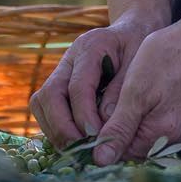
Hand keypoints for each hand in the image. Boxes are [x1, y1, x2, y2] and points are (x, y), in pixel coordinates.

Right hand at [29, 9, 167, 148]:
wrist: (132, 31)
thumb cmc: (139, 48)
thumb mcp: (139, 64)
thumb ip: (122, 92)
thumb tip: (105, 124)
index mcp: (90, 47)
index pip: (77, 86)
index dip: (83, 115)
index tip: (95, 137)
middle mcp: (68, 59)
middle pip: (49, 95)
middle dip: (62, 126)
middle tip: (81, 148)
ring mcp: (59, 72)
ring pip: (41, 103)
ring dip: (55, 130)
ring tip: (77, 150)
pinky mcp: (58, 85)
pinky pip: (45, 109)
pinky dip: (55, 128)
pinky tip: (74, 142)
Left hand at [91, 20, 180, 165]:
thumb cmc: (166, 60)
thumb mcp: (135, 93)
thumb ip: (119, 128)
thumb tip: (101, 161)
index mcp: (159, 135)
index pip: (118, 156)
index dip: (96, 145)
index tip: (77, 129)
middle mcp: (168, 138)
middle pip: (127, 149)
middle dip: (105, 135)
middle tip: (85, 114)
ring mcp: (171, 129)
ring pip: (134, 138)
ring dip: (116, 126)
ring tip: (101, 105)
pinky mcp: (171, 118)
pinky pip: (144, 127)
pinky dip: (129, 118)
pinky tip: (120, 102)